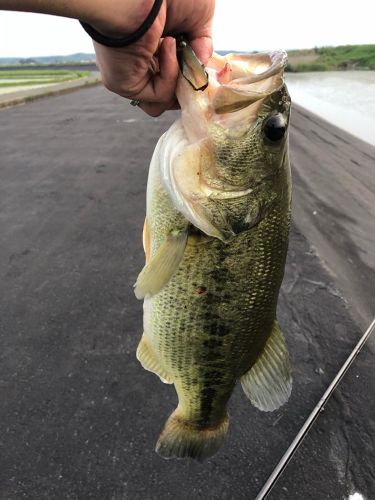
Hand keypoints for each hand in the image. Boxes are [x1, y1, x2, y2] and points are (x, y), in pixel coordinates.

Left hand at [94, 0, 214, 115]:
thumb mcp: (199, 17)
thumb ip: (202, 45)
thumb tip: (201, 70)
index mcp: (151, 47)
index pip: (171, 78)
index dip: (189, 78)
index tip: (201, 67)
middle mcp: (137, 62)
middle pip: (166, 96)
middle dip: (184, 86)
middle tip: (192, 65)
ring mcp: (129, 74)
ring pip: (160, 103)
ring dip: (178, 82)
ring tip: (178, 50)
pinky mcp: (123, 84)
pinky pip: (157, 96)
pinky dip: (169, 78)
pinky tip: (167, 46)